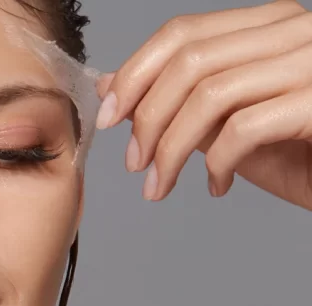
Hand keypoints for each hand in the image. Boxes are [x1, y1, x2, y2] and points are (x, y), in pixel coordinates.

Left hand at [95, 0, 311, 209]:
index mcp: (272, 25)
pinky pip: (245, 128)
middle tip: (134, 163)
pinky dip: (218, 163)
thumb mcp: (230, 126)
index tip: (108, 118)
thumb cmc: (306, 154)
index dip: (135, 75)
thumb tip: (110, 86)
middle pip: (190, 61)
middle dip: (147, 117)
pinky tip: (219, 185)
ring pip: (210, 95)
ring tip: (161, 185)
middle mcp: (298, 31)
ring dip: (172, 149)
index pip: (183, 33)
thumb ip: (179, 103)